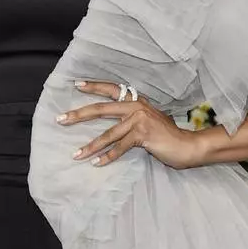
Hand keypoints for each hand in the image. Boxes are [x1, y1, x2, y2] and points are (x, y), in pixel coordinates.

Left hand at [57, 80, 198, 169]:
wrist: (187, 146)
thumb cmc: (168, 137)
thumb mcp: (150, 122)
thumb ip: (133, 119)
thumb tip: (115, 125)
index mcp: (137, 101)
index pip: (111, 90)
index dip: (94, 86)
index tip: (76, 85)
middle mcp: (136, 107)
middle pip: (102, 109)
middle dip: (79, 115)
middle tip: (61, 119)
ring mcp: (139, 120)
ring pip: (108, 134)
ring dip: (90, 146)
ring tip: (76, 154)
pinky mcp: (143, 135)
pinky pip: (120, 147)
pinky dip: (107, 157)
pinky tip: (96, 163)